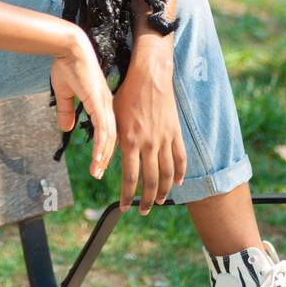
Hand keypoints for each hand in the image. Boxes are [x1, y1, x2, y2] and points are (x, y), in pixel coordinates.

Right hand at [50, 30, 116, 179]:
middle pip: (111, 138)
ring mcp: (104, 104)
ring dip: (103, 156)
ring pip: (108, 137)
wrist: (69, 47)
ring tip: (97, 172)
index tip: (98, 163)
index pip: (107, 131)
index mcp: (102, 102)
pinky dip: (101, 146)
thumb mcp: (65, 93)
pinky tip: (98, 159)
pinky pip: (103, 129)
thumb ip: (67, 111)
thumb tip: (66, 128)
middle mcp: (107, 105)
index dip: (103, 148)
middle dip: (105, 158)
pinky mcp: (98, 102)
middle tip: (99, 174)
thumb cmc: (67, 64)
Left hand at [113, 53, 186, 213]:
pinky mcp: (175, 132)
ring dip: (163, 191)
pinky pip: (180, 158)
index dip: (127, 196)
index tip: (123, 207)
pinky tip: (177, 183)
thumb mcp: (113, 118)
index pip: (130, 178)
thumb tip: (104, 162)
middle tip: (143, 210)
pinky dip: (180, 173)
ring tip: (159, 201)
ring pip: (167, 173)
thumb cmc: (126, 94)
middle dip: (146, 200)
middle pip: (150, 181)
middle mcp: (148, 144)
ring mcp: (164, 139)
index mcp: (130, 141)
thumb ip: (112, 142)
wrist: (149, 76)